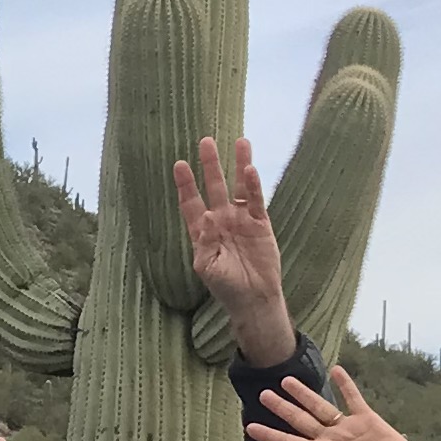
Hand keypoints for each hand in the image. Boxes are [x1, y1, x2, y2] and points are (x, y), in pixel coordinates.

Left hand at [176, 137, 297, 371]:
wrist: (253, 299)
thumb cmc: (226, 287)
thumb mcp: (207, 267)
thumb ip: (205, 241)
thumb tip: (207, 215)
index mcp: (202, 231)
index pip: (191, 202)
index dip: (186, 184)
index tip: (179, 164)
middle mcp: (221, 220)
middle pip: (214, 186)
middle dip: (210, 165)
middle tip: (206, 141)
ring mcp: (242, 220)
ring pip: (239, 187)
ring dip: (238, 165)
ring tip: (240, 142)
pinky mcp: (261, 224)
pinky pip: (257, 201)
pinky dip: (255, 186)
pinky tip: (251, 169)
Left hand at [251, 366, 433, 440]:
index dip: (270, 435)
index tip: (250, 427)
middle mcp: (330, 440)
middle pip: (300, 420)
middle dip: (282, 408)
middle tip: (263, 394)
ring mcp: (347, 427)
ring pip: (320, 406)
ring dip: (304, 394)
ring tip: (287, 380)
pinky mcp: (367, 418)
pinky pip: (353, 398)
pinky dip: (345, 384)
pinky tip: (336, 370)